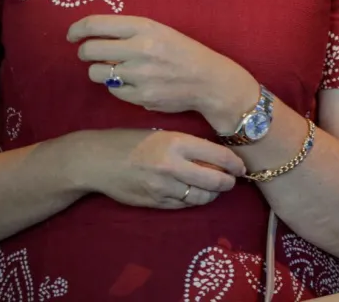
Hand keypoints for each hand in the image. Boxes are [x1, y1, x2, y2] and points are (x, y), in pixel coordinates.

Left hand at [68, 15, 258, 129]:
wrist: (209, 81)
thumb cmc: (183, 52)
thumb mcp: (161, 32)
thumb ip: (130, 32)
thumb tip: (92, 36)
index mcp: (145, 27)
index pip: (96, 24)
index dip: (77, 29)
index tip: (72, 35)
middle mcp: (140, 49)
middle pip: (89, 50)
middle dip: (85, 52)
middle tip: (91, 54)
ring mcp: (139, 75)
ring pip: (96, 73)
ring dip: (100, 71)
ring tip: (115, 70)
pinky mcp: (140, 96)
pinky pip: (113, 90)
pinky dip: (118, 86)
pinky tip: (134, 83)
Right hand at [73, 129, 245, 208]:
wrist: (97, 160)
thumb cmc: (131, 141)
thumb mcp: (163, 133)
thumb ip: (188, 145)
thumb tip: (217, 157)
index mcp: (177, 142)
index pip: (218, 155)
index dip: (235, 163)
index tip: (241, 167)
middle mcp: (172, 166)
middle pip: (215, 181)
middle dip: (228, 183)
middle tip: (232, 181)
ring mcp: (163, 187)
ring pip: (201, 197)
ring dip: (212, 194)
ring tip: (214, 188)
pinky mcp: (154, 202)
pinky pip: (183, 205)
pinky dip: (193, 200)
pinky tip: (194, 193)